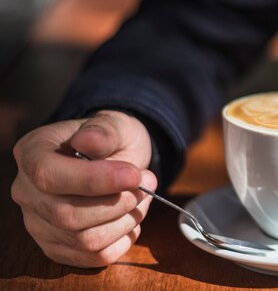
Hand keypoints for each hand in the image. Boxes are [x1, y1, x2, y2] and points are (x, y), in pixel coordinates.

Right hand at [11, 110, 156, 267]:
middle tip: (148, 183)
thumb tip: (89, 141)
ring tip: (143, 198)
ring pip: (83, 240)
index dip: (96, 180)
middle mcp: (26, 192)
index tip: (134, 174)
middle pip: (67, 215)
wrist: (115, 159)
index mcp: (32, 154)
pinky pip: (93, 257)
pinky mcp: (58, 247)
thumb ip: (103, 131)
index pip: (49, 176)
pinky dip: (123, 240)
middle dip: (118, 202)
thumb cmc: (111, 140)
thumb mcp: (114, 124)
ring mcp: (39, 223)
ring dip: (125, 221)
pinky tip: (132, 218)